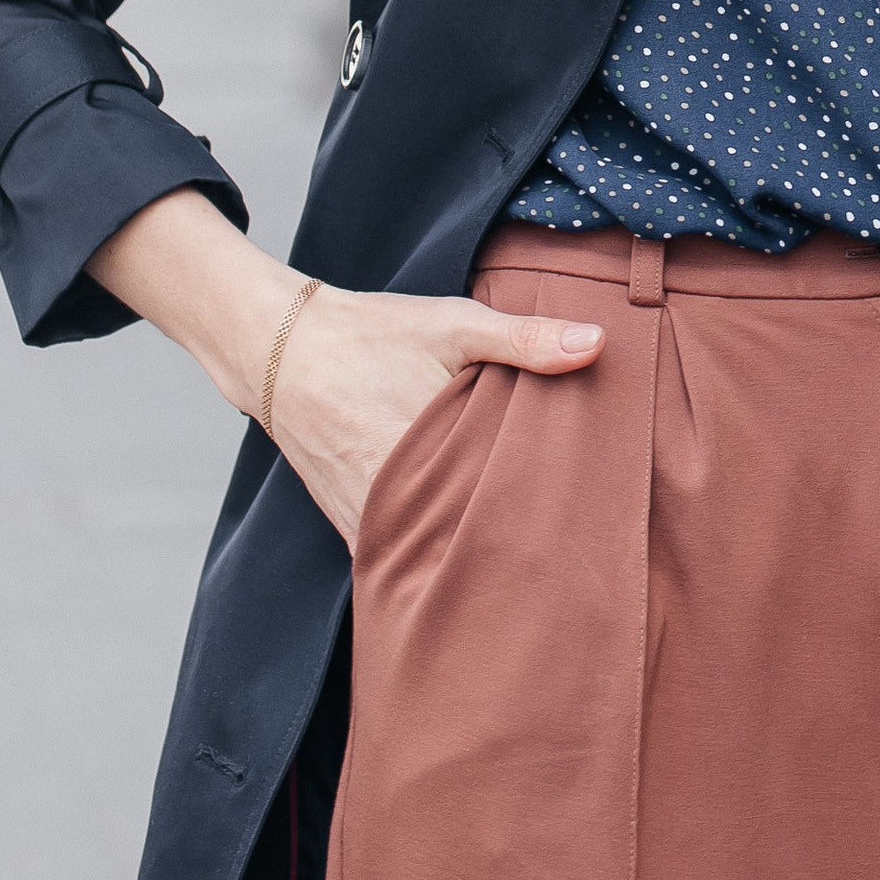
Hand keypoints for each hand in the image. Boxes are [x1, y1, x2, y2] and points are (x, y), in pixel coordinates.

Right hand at [262, 279, 605, 547]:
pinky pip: (403, 553)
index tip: (583, 518)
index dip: (540, 514)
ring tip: (528, 553)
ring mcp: (366, 522)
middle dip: (513, 541)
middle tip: (568, 543)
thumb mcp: (452, 325)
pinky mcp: (352, 528)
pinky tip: (471, 546)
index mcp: (418, 457)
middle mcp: (387, 504)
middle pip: (467, 540)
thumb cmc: (373, 335)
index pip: (496, 508)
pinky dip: (434, 550)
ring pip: (433, 554)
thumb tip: (595, 344)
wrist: (284, 352)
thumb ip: (524, 339)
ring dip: (472, 551)